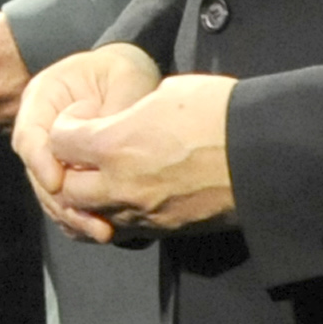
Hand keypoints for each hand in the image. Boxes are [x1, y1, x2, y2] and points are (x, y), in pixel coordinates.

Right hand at [12, 43, 162, 241]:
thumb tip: (107, 147)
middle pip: (36, 172)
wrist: (127, 76)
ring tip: (101, 232)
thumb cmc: (123, 71)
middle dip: (60, 200)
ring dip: (71, 216)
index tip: (58, 183)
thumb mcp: (123, 78)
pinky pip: (65, 200)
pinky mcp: (65, 172)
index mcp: (43, 97)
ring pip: (49, 192)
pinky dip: (80, 218)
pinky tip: (102, 230)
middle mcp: (40, 128)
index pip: (30, 135)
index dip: (41, 161)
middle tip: (90, 222)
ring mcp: (50, 153)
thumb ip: (114, 108)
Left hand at [45, 71, 238, 241]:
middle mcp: (121, 185)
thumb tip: (121, 119)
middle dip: (69, 169)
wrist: (265, 154)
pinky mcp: (167, 230)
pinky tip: (133, 194)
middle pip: (67, 188)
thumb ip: (128, 111)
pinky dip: (119, 214)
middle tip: (87, 151)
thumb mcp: (163, 93)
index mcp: (115, 145)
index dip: (66, 125)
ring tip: (107, 175)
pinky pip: (126, 228)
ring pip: (93, 215)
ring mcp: (144, 213)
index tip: (84, 117)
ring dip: (91, 197)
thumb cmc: (219, 114)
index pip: (57, 142)